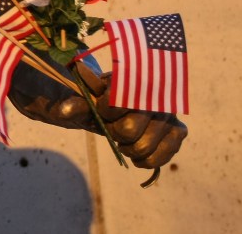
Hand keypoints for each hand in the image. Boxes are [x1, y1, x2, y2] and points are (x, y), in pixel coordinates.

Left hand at [60, 65, 187, 168]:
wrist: (123, 105)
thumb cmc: (103, 100)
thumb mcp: (89, 99)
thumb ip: (77, 104)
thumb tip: (63, 111)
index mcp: (134, 80)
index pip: (117, 103)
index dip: (105, 111)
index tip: (103, 109)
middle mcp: (156, 95)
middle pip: (128, 130)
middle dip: (115, 132)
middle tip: (114, 126)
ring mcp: (169, 114)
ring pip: (142, 147)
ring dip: (127, 148)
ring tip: (125, 139)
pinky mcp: (178, 132)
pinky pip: (161, 157)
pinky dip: (144, 160)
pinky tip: (136, 154)